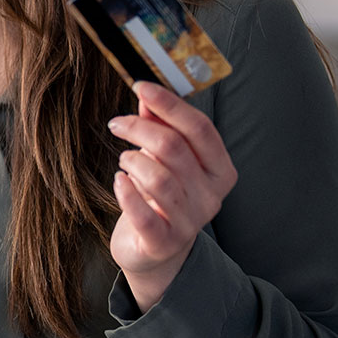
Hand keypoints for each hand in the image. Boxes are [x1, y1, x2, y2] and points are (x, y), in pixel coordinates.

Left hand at [108, 81, 237, 313]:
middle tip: (117, 123)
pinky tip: (119, 181)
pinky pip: (143, 212)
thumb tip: (147, 94)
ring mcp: (190, 222)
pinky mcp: (164, 242)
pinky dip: (126, 192)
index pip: (200, 128)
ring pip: (157, 177)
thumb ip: (159, 126)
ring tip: (124, 161)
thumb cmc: (161, 198)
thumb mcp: (166, 160)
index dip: (169, 104)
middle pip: (173, 148)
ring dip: (132, 160)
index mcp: (220, 170)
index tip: (141, 85)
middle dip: (139, 128)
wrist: (155, 252)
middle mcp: (211, 196)